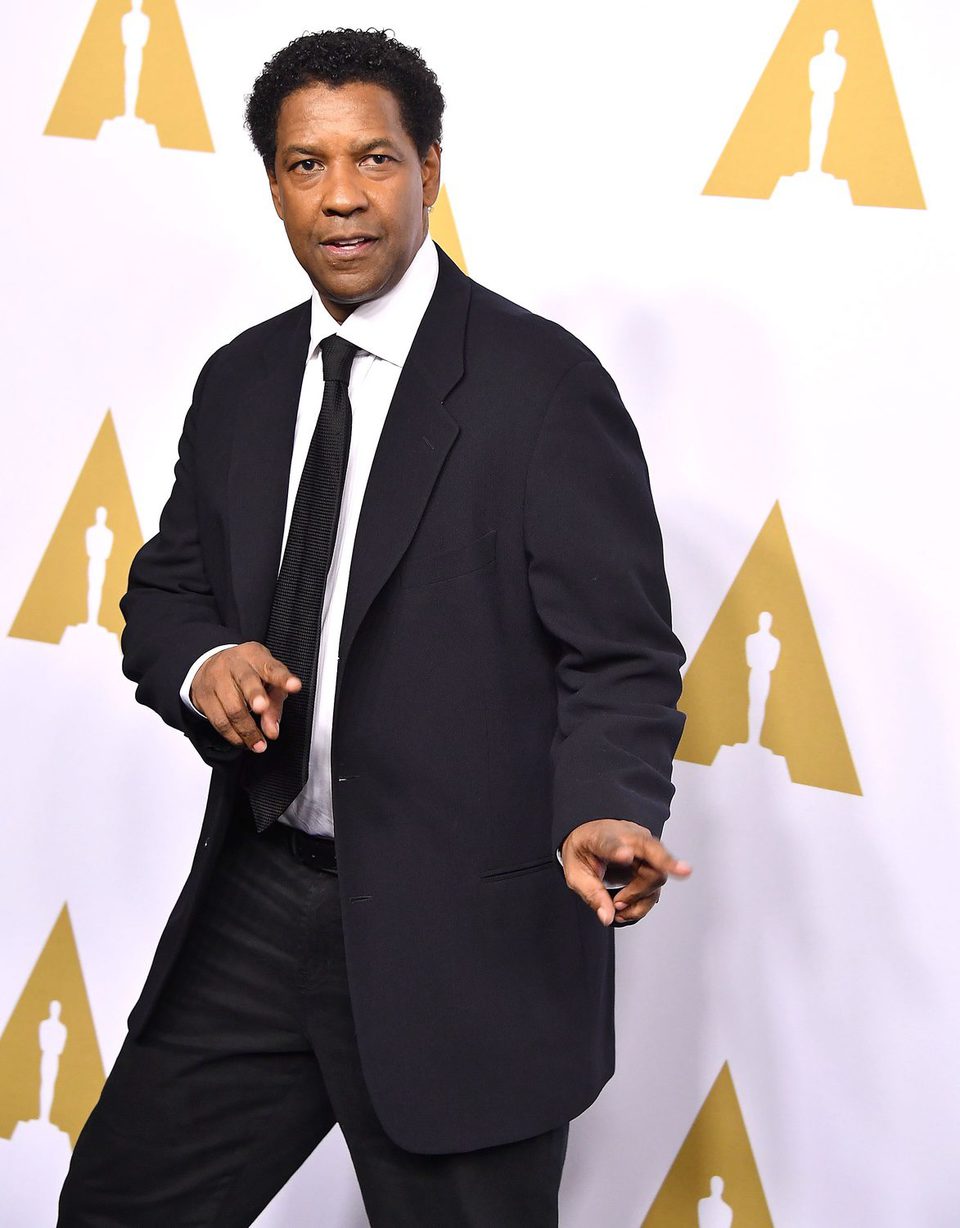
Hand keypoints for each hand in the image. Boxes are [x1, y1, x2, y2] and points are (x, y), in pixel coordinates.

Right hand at [189, 642, 300, 751]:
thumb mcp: (267, 681)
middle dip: (256, 696)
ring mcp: (216, 680)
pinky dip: (233, 735)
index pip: (271, 666)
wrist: (211, 665)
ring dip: (247, 731)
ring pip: (232, 708)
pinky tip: (243, 741)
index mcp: (255, 656)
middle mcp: (235, 665)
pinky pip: (219, 721)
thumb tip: (272, 731)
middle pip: (246, 681)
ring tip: (259, 745)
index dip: (283, 678)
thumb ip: (275, 704)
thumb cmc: (247, 673)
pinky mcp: (203, 697)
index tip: (294, 686)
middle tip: (263, 709)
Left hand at [561, 818, 690, 926]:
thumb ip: (592, 894)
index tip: (626, 855)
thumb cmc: (583, 851)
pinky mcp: (652, 862)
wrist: (588, 839)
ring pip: (657, 876)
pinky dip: (642, 904)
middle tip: (620, 903)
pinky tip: (626, 908)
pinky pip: (655, 887)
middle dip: (646, 884)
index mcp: (601, 836)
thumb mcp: (576, 874)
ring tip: (617, 907)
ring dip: (639, 900)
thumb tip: (607, 916)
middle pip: (653, 855)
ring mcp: (644, 849)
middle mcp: (629, 838)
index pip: (610, 843)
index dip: (618, 850)